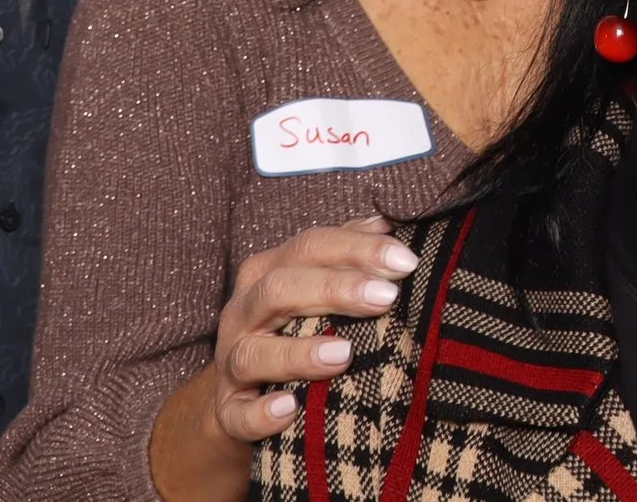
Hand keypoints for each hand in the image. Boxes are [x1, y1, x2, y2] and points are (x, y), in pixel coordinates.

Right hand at [148, 216, 419, 501]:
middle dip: (334, 289)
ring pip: (252, 353)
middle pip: (279, 289)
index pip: (310, 247)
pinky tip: (288, 409)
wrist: (242, 395)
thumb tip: (386, 222)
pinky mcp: (230, 412)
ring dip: (298, 354)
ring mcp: (232, 364)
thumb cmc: (293, 327)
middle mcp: (244, 313)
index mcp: (267, 273)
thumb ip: (346, 250)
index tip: (406, 261)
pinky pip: (238, 414)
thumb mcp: (313, 283)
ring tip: (344, 354)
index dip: (357, 249)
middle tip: (387, 297)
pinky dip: (260, 414)